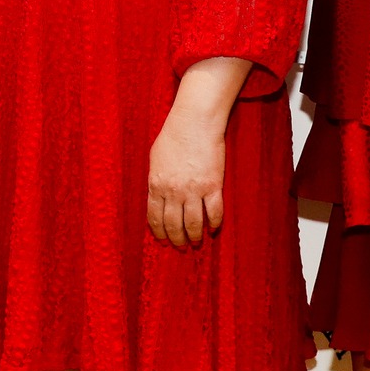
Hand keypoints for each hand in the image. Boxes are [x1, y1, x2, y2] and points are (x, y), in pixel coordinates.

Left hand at [146, 110, 225, 250]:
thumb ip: (156, 179)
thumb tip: (157, 195)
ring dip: (195, 237)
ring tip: (197, 242)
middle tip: (181, 247)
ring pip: (193, 224)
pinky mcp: (212, 186)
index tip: (163, 241)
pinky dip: (214, 224)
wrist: (194, 123)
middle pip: (173, 224)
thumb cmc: (173, 136)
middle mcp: (173, 191)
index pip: (155, 217)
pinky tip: (214, 229)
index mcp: (156, 184)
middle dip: (177, 240)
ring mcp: (193, 190)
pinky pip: (214, 212)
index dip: (159, 232)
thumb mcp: (155, 158)